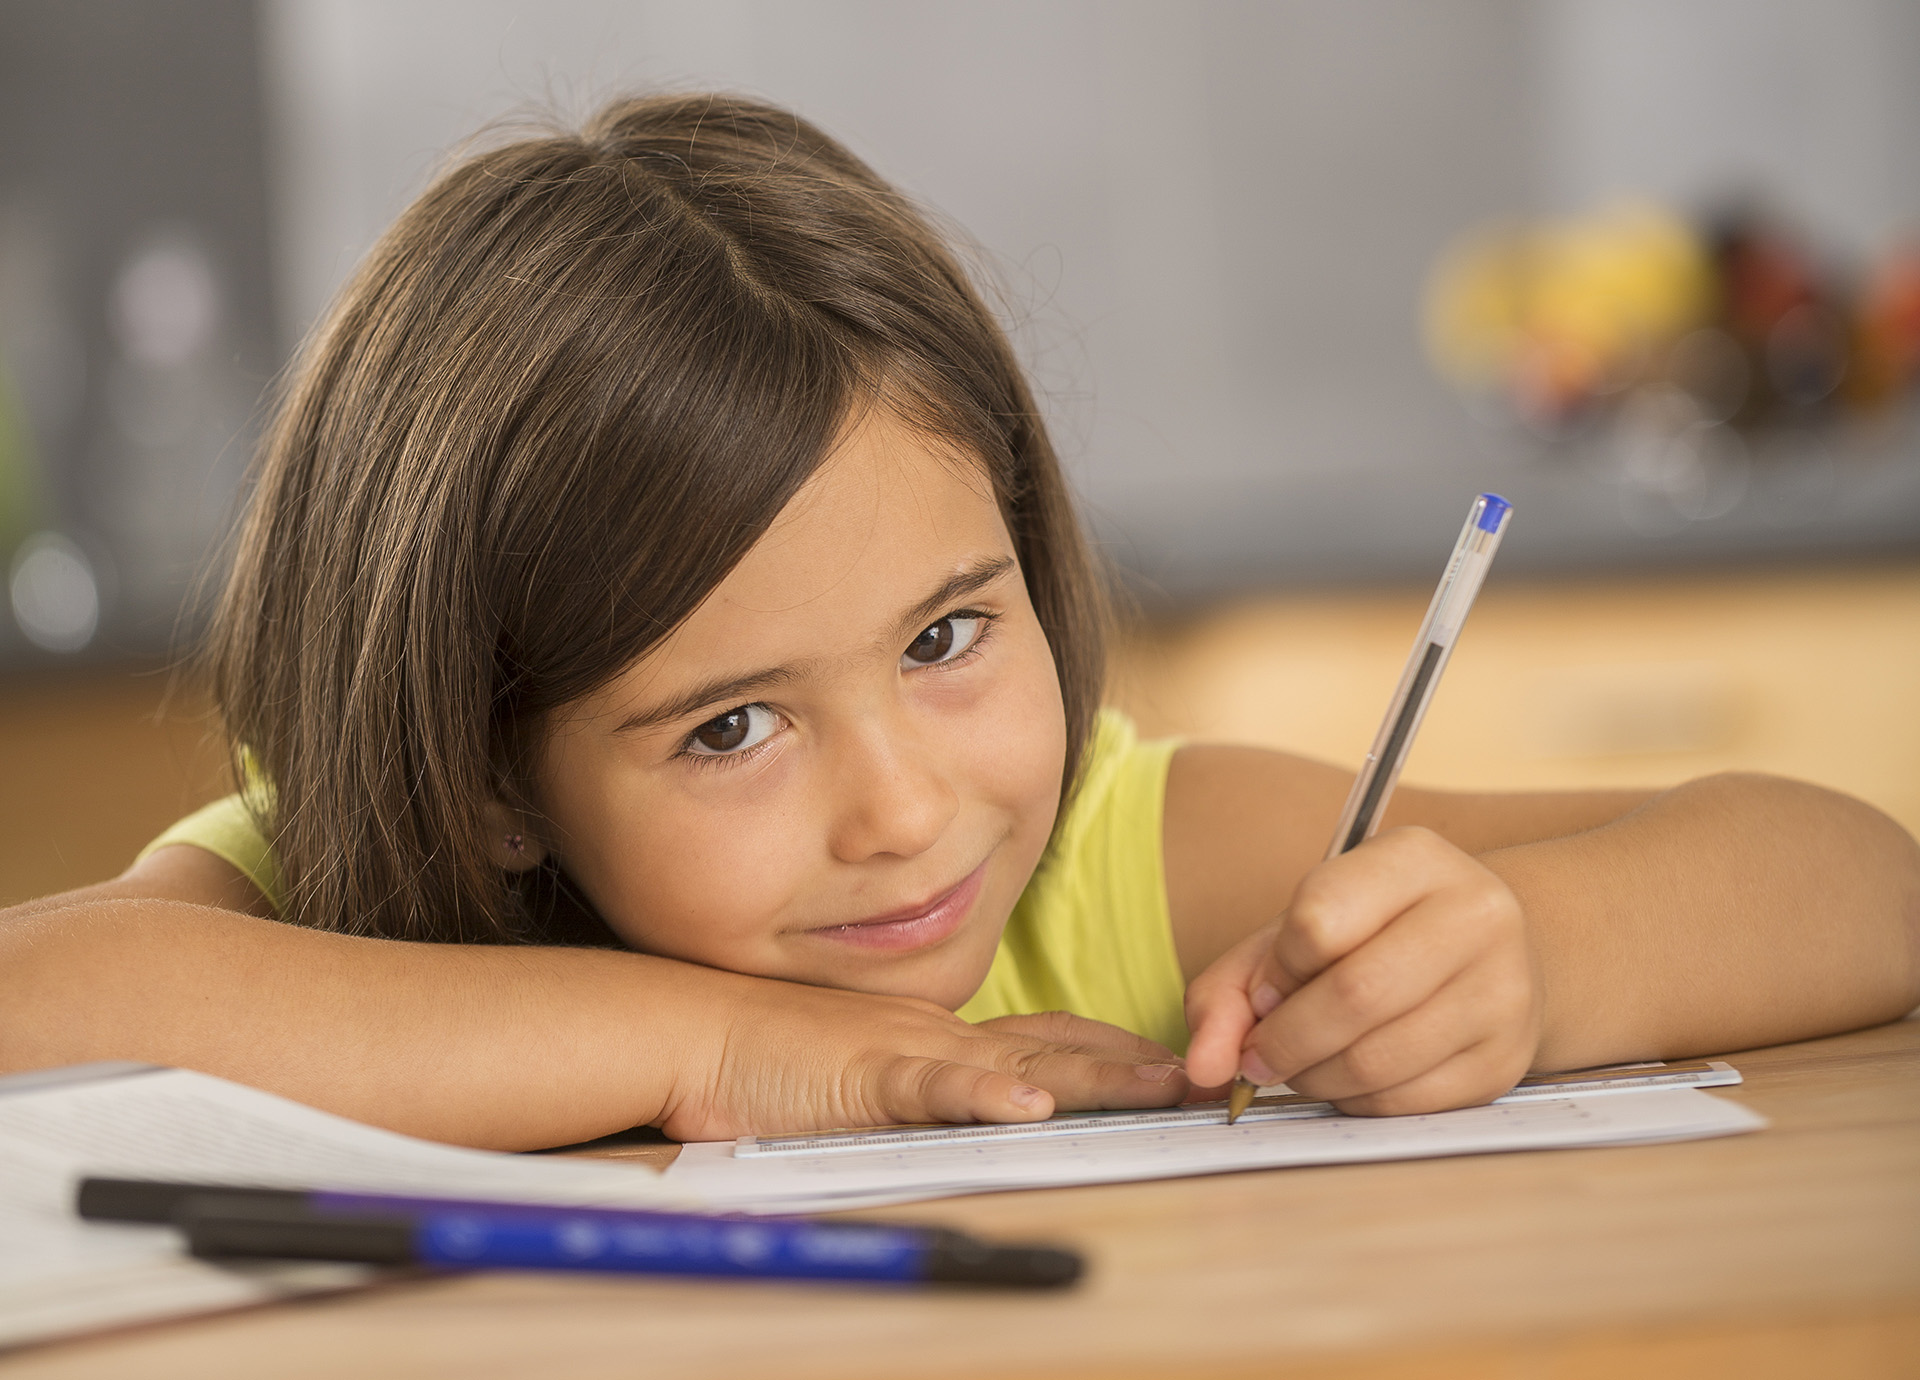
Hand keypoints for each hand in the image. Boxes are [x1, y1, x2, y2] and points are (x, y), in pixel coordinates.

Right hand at [654, 973, 1189, 1140]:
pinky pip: (935, 1087)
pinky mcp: (865, 1077)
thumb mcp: (863, 1071)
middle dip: (1136, 1063)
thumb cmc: (771, 1055)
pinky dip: (985, 1095)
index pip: (1047, 1036)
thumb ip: (918, 1089)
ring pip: (1021, 1063)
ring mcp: (908, 1052)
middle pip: (1058, 1046)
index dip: (1113, 1049)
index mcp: (941, 1036)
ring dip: (1097, 1076)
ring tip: (1163, 1086)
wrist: (696, 1028)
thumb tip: (974, 1110)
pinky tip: (1029, 1105)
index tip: (1171, 1061)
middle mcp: (940, 1036)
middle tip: (1207, 1074)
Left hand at [1183, 826, 1539, 1115]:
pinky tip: (1346, 1078)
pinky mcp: (1503, 1060)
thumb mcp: (1296, 934)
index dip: (1274, 971)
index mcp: (1415, 859)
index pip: (1320, 917)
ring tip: (1300, 1065)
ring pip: (1376, 1059)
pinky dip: (1353, 1101)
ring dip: (1313, 1077)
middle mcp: (1475, 914)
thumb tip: (1204, 1067)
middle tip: (1258, 1056)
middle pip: (1354, 994)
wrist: (1485, 958)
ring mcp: (1502, 990)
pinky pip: (1404, 1102)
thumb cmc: (1371, 940)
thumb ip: (1230, 989)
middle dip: (1283, 1039)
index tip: (1264, 991)